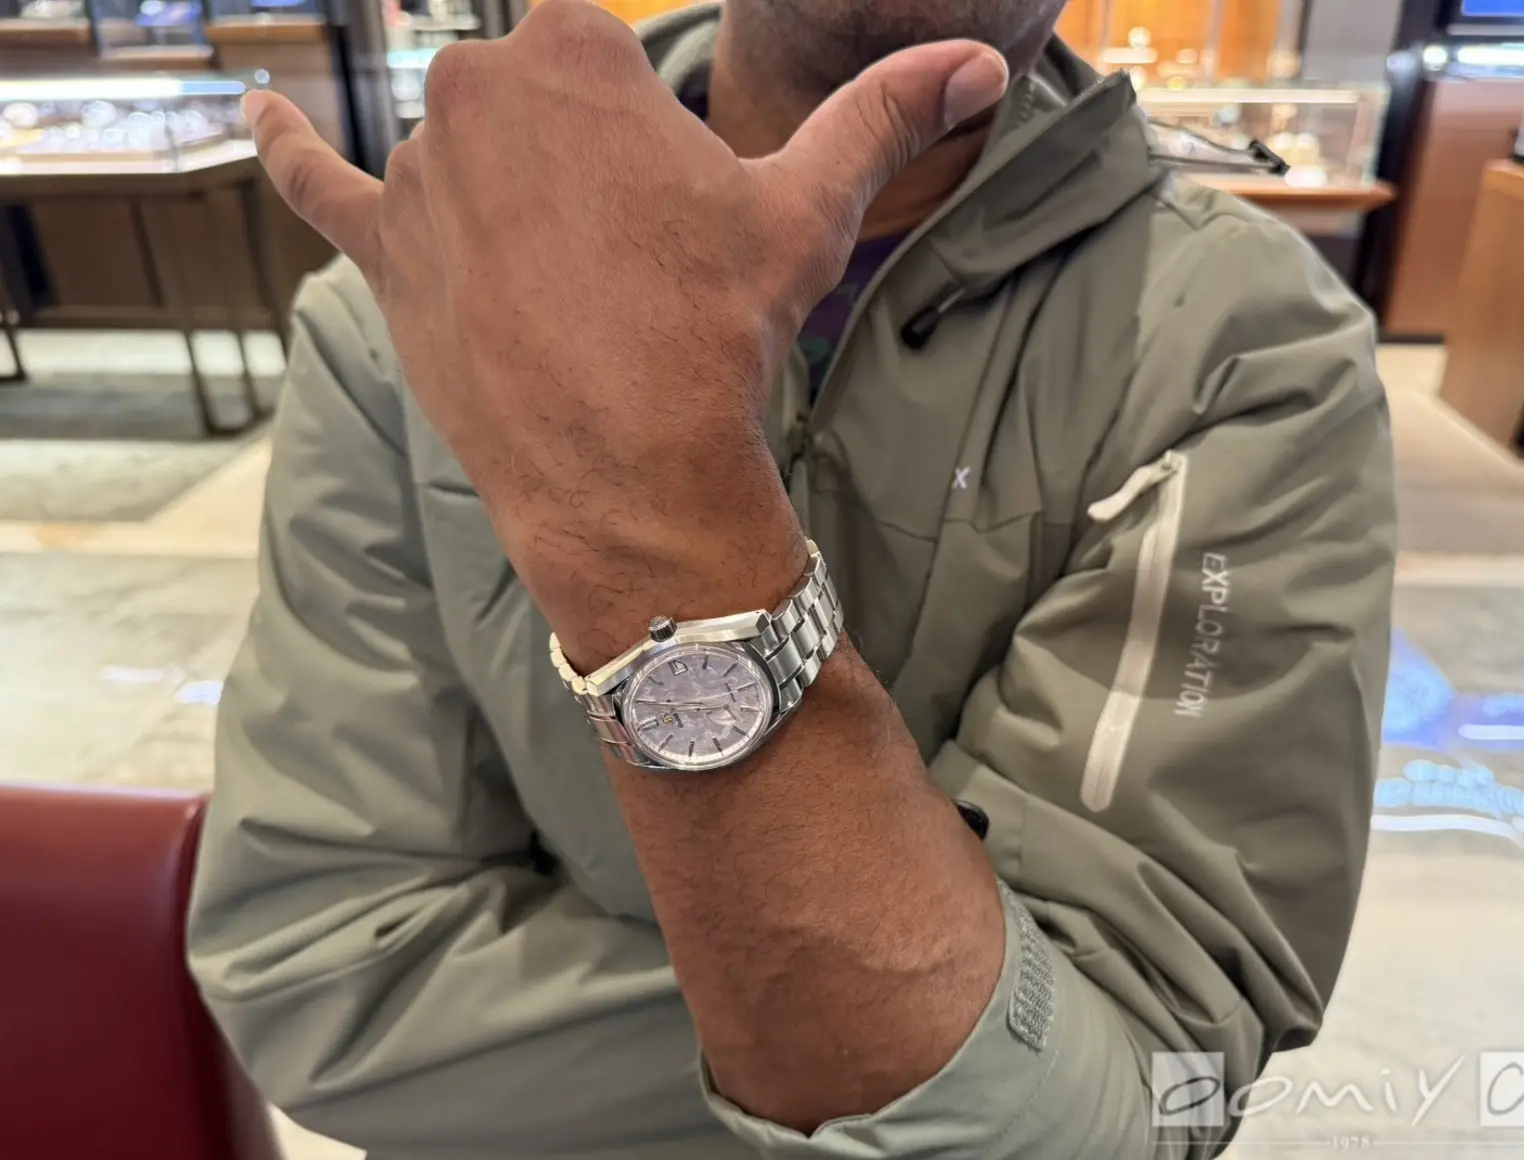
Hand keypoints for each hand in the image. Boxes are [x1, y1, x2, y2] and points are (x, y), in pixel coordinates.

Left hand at [245, 0, 1007, 663]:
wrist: (632, 469)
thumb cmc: (720, 333)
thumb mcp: (807, 213)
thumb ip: (884, 117)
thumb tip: (983, 61)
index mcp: (572, 52)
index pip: (595, 39)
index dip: (634, 121)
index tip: (653, 188)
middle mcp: (475, 89)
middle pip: (531, 96)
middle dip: (580, 160)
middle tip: (631, 258)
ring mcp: (418, 174)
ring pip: (466, 153)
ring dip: (511, 200)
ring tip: (573, 291)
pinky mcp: (383, 256)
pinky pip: (315, 183)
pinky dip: (283, 146)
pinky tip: (259, 107)